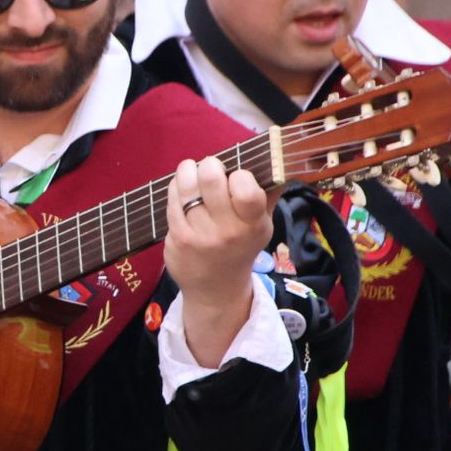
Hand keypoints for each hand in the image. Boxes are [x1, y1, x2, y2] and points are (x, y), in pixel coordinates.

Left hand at [164, 157, 273, 366]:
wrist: (216, 289)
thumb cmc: (241, 248)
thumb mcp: (262, 226)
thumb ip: (268, 194)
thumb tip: (278, 161)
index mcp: (252, 225)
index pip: (245, 189)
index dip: (239, 174)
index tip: (236, 177)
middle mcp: (227, 231)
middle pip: (210, 178)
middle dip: (209, 164)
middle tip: (211, 168)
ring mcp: (199, 236)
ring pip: (186, 185)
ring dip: (188, 171)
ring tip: (192, 171)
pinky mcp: (178, 238)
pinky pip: (172, 200)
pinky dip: (176, 188)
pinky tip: (182, 190)